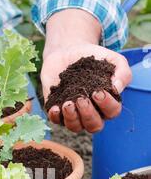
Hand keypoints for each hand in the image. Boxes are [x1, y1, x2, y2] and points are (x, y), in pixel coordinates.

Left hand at [41, 11, 131, 132]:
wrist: (68, 52)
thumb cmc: (93, 59)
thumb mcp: (112, 60)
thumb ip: (122, 72)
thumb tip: (116, 88)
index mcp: (107, 103)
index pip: (112, 112)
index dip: (106, 105)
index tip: (97, 92)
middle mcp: (91, 113)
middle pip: (94, 126)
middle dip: (88, 114)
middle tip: (81, 99)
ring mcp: (73, 114)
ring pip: (75, 127)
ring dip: (72, 118)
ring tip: (68, 103)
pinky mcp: (57, 110)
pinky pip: (56, 121)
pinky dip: (55, 116)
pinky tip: (56, 107)